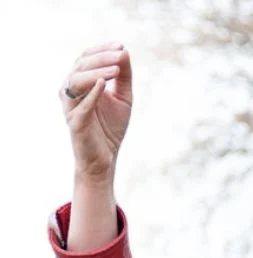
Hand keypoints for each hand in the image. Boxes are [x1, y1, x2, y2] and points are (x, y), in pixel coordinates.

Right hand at [61, 43, 132, 180]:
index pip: (87, 58)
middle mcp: (71, 90)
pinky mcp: (75, 123)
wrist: (105, 160)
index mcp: (80, 82)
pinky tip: (104, 83)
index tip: (121, 46)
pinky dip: (92, 93)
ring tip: (116, 69)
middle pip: (81, 65)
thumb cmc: (111, 128)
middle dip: (102, 58)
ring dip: (97, 72)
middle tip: (120, 55)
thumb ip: (124, 77)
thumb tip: (125, 51)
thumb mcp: (123, 98)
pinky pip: (81, 105)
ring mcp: (71, 106)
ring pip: (77, 81)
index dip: (102, 49)